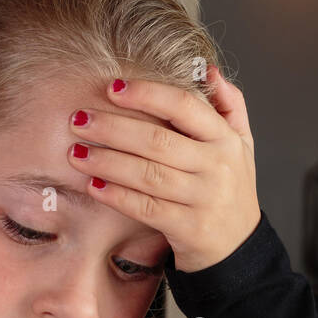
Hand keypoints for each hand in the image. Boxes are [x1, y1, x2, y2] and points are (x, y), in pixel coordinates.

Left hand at [67, 67, 260, 271]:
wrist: (238, 247)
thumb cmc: (230, 188)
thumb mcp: (241, 144)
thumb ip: (229, 106)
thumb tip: (209, 71)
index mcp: (225, 139)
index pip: (184, 106)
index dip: (147, 94)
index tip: (113, 86)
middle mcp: (216, 166)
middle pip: (157, 141)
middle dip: (113, 128)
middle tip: (78, 120)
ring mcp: (203, 199)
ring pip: (147, 175)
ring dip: (107, 162)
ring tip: (76, 152)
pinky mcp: (188, 228)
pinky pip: (146, 208)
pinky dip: (117, 197)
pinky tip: (93, 186)